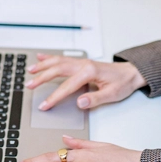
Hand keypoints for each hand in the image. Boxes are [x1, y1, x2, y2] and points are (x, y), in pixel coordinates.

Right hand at [26, 54, 145, 110]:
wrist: (131, 72)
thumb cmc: (122, 83)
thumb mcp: (112, 95)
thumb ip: (95, 99)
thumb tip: (79, 103)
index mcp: (89, 72)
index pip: (67, 86)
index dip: (54, 97)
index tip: (44, 105)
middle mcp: (83, 64)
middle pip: (57, 70)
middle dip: (42, 78)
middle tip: (29, 85)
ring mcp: (81, 62)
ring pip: (57, 62)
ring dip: (43, 65)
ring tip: (30, 71)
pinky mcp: (80, 62)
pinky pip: (62, 58)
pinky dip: (50, 57)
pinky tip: (41, 57)